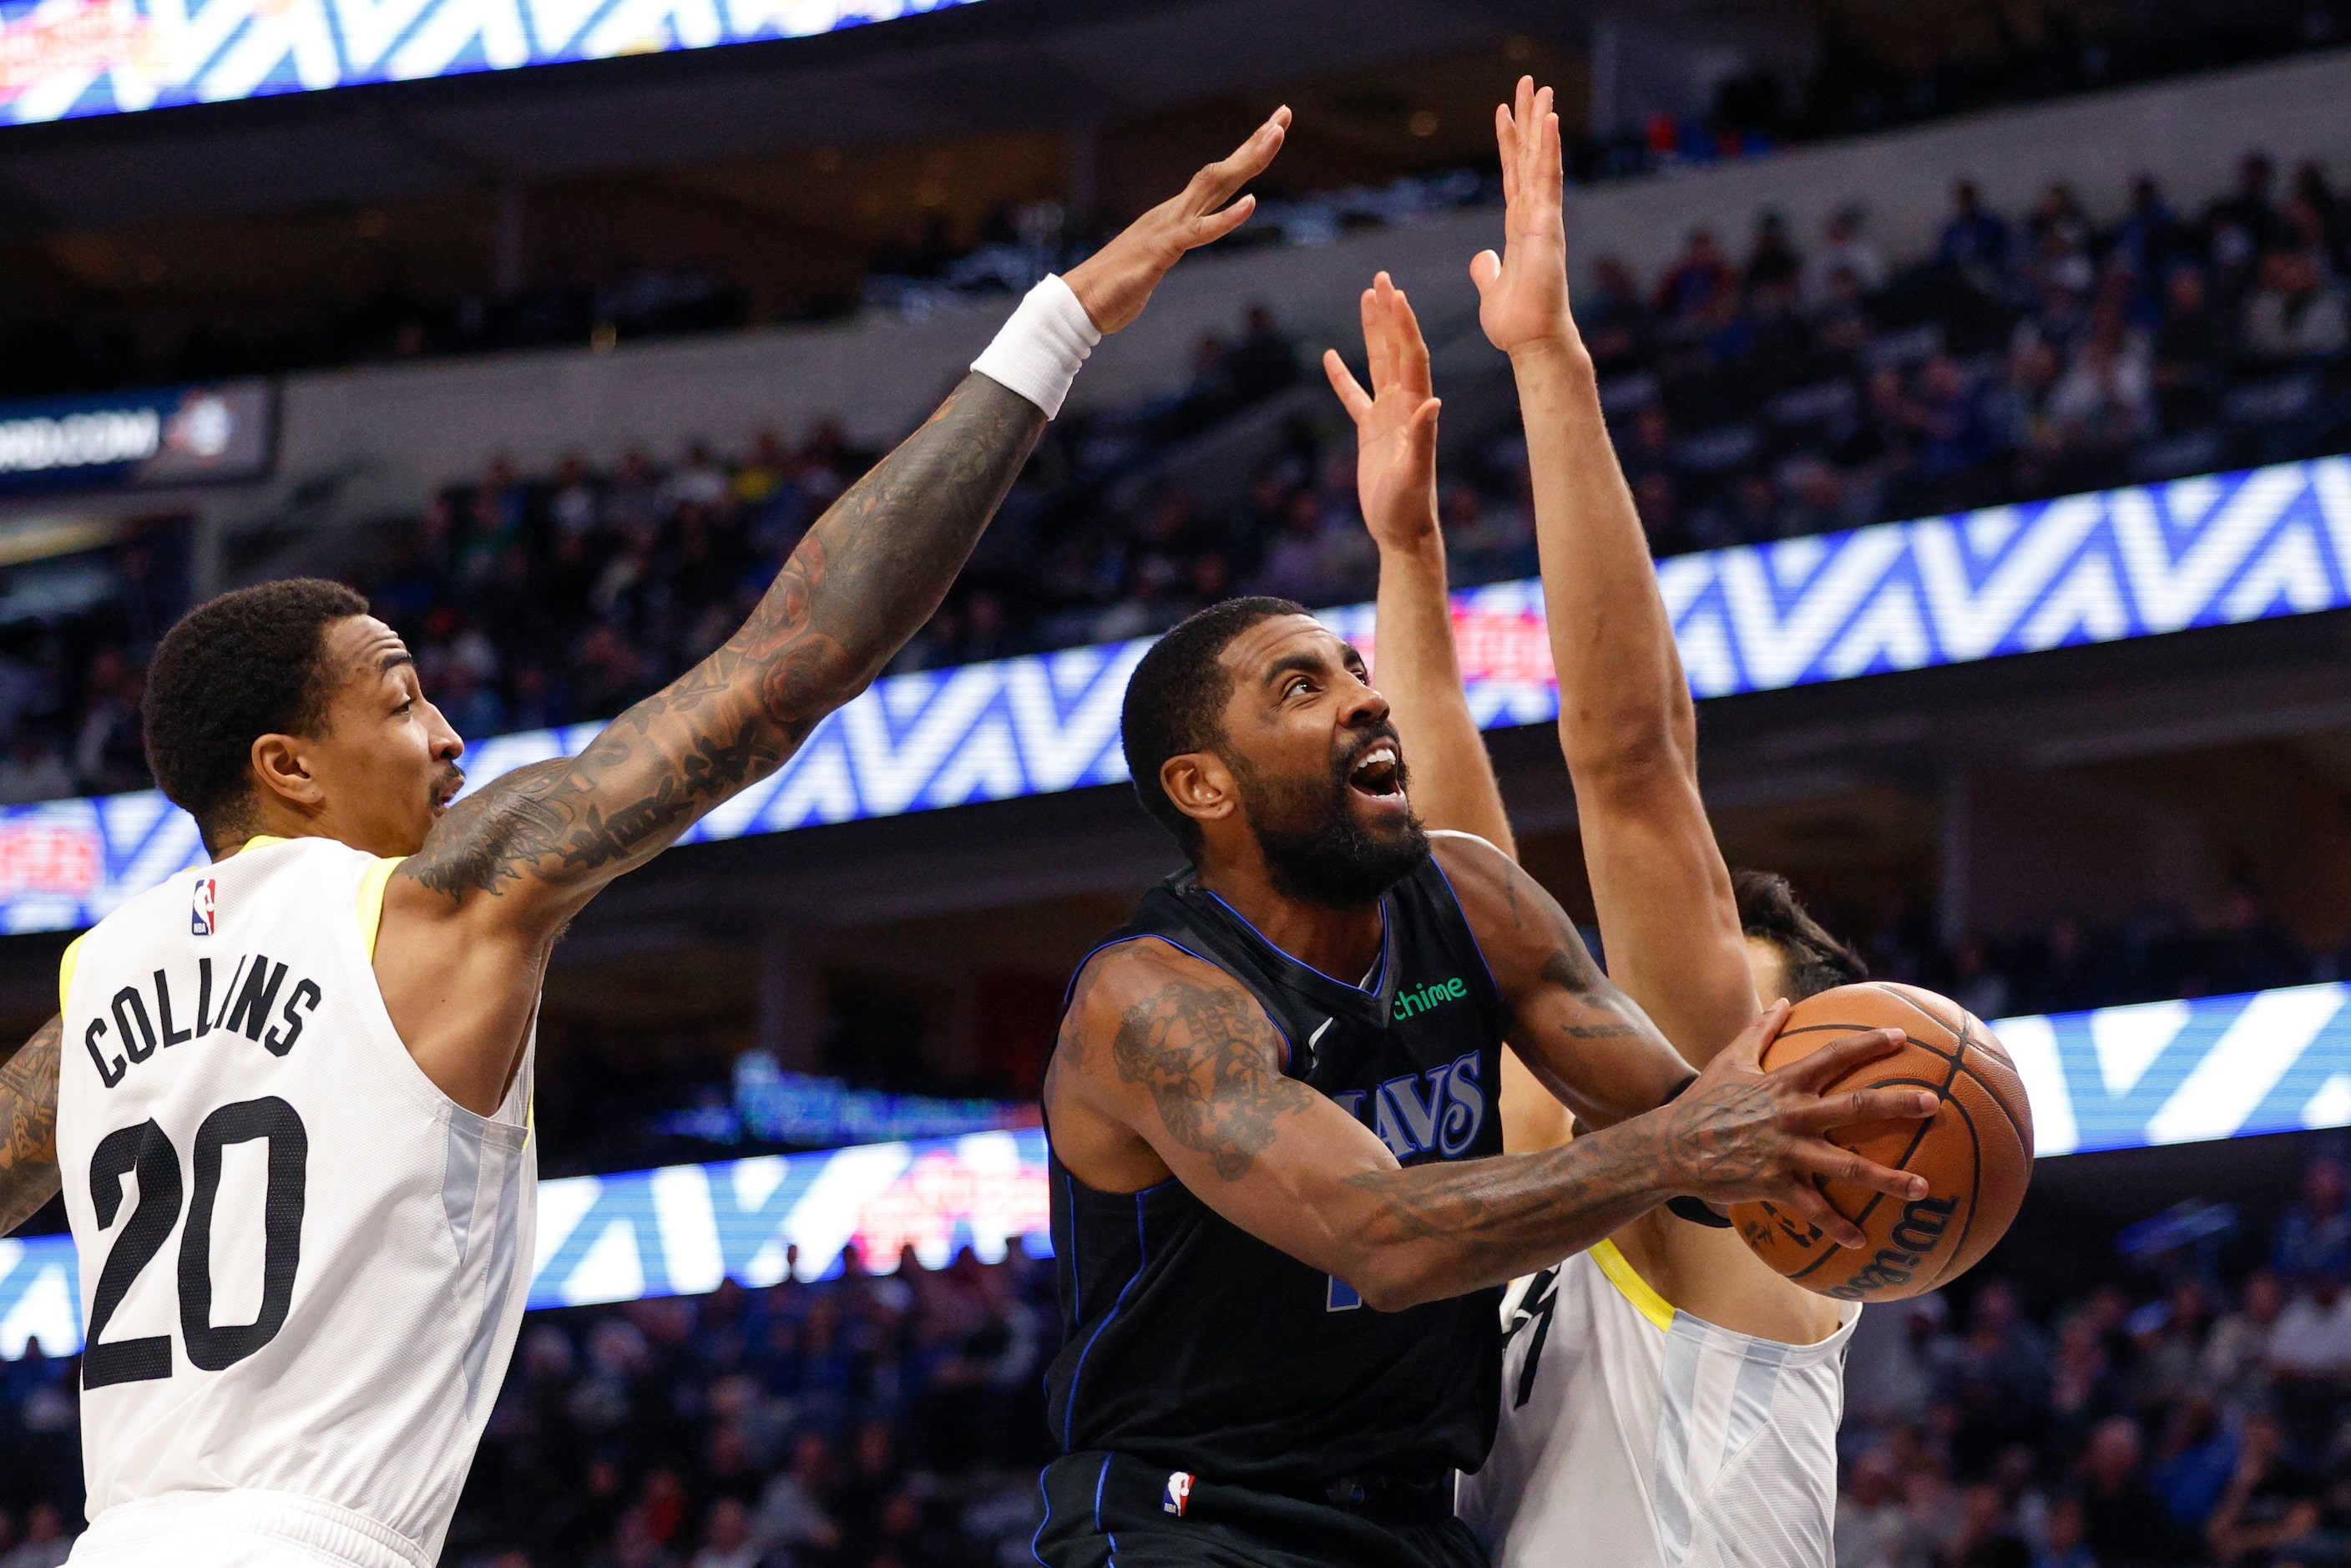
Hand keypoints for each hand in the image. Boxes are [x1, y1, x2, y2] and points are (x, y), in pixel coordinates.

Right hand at [1063, 108, 1289, 333]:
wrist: (1078, 303)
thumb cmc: (1114, 288)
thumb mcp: (1153, 262)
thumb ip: (1169, 248)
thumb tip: (1176, 245)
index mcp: (1175, 215)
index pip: (1217, 179)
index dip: (1246, 154)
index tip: (1273, 129)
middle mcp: (1173, 213)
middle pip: (1221, 172)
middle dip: (1254, 144)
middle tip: (1284, 114)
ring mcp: (1167, 228)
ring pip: (1215, 187)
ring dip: (1247, 162)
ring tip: (1275, 137)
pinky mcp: (1162, 251)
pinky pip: (1199, 232)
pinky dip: (1227, 218)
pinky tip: (1251, 203)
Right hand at [1322, 271, 1440, 552]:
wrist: (1403, 532)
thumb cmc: (1409, 508)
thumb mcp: (1414, 474)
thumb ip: (1422, 438)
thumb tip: (1431, 401)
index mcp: (1416, 409)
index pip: (1411, 356)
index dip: (1404, 325)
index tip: (1395, 294)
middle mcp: (1404, 405)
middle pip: (1396, 349)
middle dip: (1390, 314)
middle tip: (1381, 278)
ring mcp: (1387, 416)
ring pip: (1378, 363)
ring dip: (1373, 331)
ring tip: (1366, 297)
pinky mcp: (1370, 431)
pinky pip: (1353, 396)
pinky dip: (1342, 376)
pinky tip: (1329, 356)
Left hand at [1469, 77, 1577, 358]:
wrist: (1532, 343)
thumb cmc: (1516, 322)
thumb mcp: (1492, 288)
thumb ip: (1488, 270)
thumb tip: (1483, 257)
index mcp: (1519, 228)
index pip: (1512, 175)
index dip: (1509, 143)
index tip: (1504, 112)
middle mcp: (1534, 217)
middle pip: (1529, 158)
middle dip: (1528, 119)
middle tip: (1529, 82)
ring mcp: (1544, 220)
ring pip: (1541, 161)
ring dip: (1540, 123)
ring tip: (1541, 88)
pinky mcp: (1548, 228)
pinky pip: (1547, 180)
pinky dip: (1549, 149)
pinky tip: (1550, 120)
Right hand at [1657, 1000, 1936, 1247]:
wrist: (1670, 1146)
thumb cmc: (1703, 1101)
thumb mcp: (1730, 1059)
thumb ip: (1760, 1030)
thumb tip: (1783, 1000)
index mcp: (1784, 1083)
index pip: (1833, 1055)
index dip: (1868, 1044)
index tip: (1902, 1038)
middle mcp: (1791, 1115)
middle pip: (1855, 1107)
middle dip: (1898, 1105)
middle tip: (1934, 1104)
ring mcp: (1785, 1151)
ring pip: (1847, 1165)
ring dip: (1888, 1179)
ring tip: (1923, 1189)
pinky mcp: (1774, 1184)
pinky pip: (1813, 1209)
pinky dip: (1837, 1227)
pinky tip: (1861, 1242)